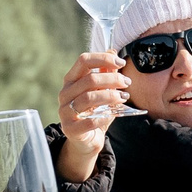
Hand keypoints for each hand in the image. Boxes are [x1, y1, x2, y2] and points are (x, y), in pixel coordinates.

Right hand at [54, 51, 126, 180]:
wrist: (87, 140)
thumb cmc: (95, 112)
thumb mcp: (102, 90)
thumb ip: (106, 73)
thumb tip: (112, 52)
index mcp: (71, 80)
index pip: (83, 60)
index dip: (103, 58)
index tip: (121, 63)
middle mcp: (65, 93)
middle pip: (89, 79)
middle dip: (112, 79)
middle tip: (127, 82)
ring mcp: (65, 111)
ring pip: (89, 98)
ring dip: (110, 96)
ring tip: (124, 97)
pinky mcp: (70, 129)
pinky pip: (89, 121)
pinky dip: (104, 117)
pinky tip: (112, 115)